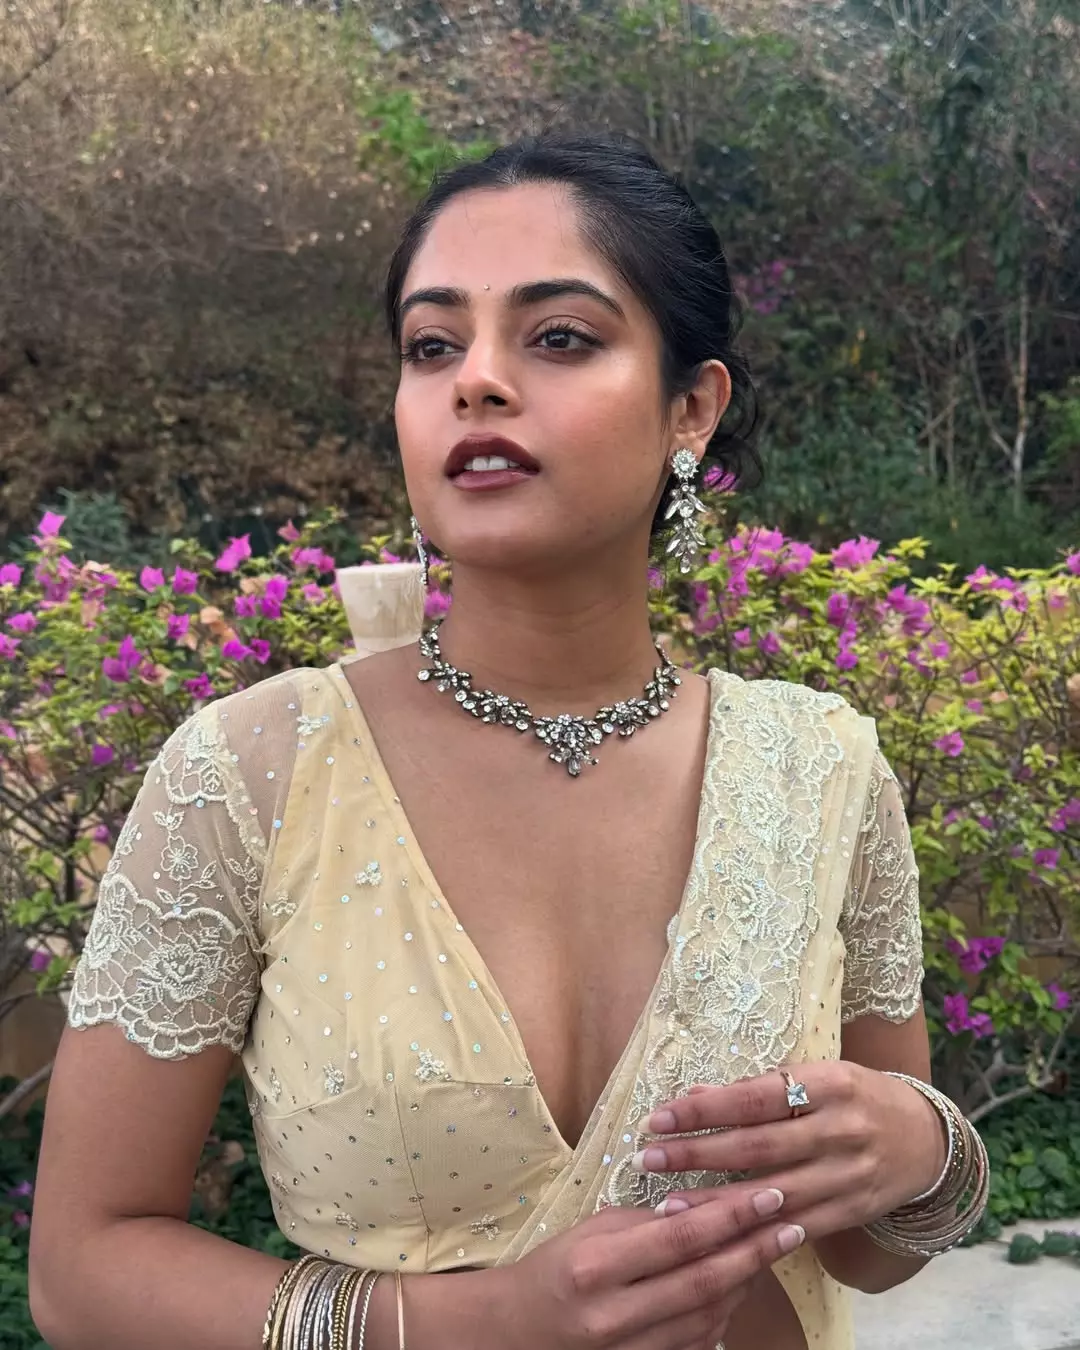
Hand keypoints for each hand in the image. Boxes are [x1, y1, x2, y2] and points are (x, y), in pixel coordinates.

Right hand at [487, 1187, 804, 1349]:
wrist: (518, 1333)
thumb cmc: (555, 1268)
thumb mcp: (590, 1230)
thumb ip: (643, 1222)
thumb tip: (695, 1210)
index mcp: (597, 1266)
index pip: (680, 1237)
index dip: (730, 1216)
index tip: (769, 1195)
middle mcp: (615, 1315)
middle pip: (703, 1281)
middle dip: (754, 1250)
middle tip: (791, 1223)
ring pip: (708, 1316)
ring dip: (747, 1281)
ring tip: (772, 1248)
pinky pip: (698, 1342)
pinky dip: (725, 1312)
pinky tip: (740, 1285)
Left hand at [631, 1062, 946, 1242]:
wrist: (925, 1139)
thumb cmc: (855, 1097)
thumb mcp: (816, 1076)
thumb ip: (758, 1088)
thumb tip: (694, 1094)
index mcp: (830, 1084)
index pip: (756, 1096)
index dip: (705, 1108)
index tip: (660, 1117)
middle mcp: (840, 1130)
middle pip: (758, 1146)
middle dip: (697, 1154)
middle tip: (648, 1158)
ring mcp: (848, 1175)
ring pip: (772, 1194)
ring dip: (716, 1202)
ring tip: (668, 1205)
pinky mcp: (851, 1212)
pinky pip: (796, 1226)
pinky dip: (754, 1232)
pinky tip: (719, 1236)